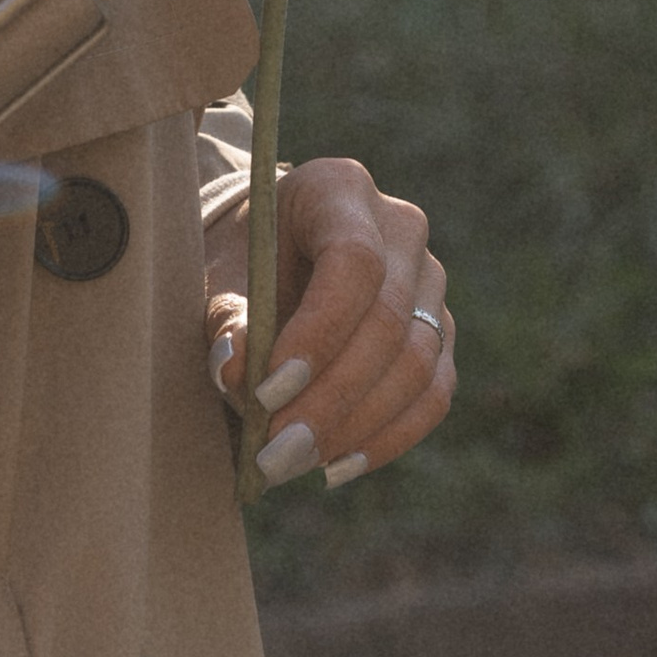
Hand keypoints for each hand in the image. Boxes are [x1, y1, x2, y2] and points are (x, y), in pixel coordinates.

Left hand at [202, 158, 452, 489]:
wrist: (269, 256)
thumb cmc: (239, 261)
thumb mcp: (217, 275)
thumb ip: (225, 318)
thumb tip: (234, 369)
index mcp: (340, 190)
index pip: (354, 262)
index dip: (318, 333)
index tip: (267, 392)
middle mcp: (401, 228)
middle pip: (388, 321)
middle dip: (332, 397)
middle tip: (278, 453)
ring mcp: (429, 281)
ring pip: (418, 363)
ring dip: (357, 425)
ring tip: (296, 463)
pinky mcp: (439, 332)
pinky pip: (434, 392)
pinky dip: (389, 436)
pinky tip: (338, 466)